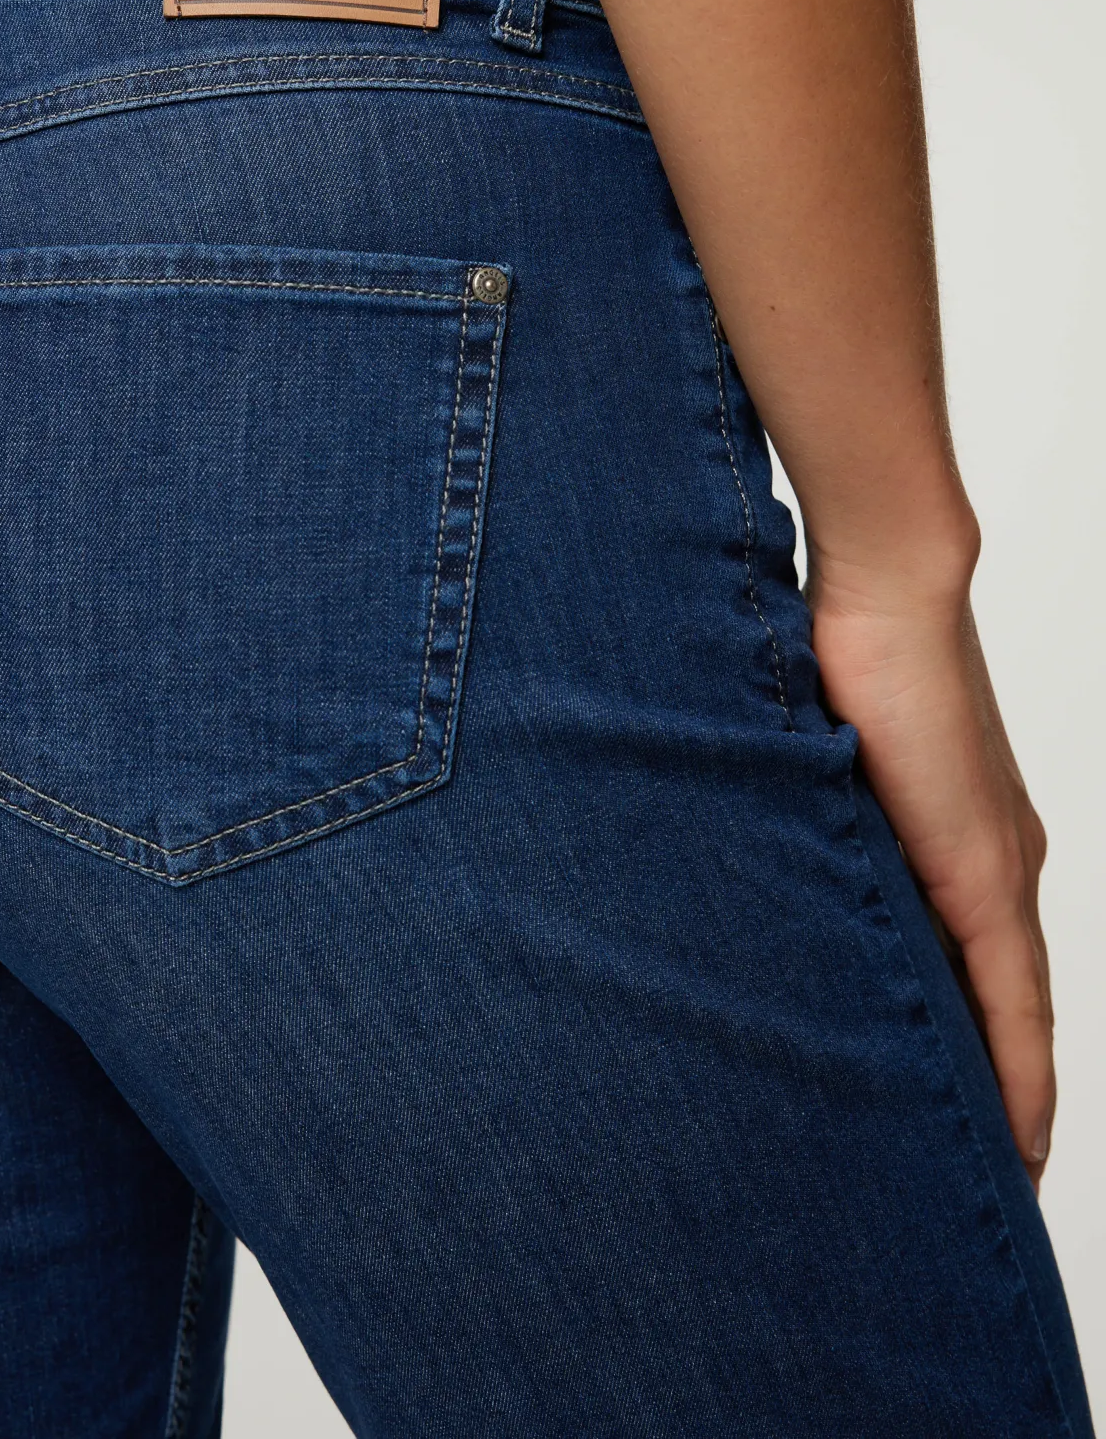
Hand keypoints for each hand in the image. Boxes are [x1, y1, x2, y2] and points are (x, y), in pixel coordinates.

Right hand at [808, 544, 1053, 1187]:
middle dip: (991, 1100)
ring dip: (1007, 1103)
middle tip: (970, 1182)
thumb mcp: (819, 771)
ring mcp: (1000, 876)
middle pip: (1006, 1015)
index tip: (959, 1128)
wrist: (885, 596)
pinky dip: (1020, 1077)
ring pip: (1017, 1022)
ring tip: (990, 1181)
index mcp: (962, 849)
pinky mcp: (988, 878)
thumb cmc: (839, 658)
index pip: (982, 978)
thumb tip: (758, 865)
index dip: (980, 1058)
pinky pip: (1015, 1006)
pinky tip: (1017, 1141)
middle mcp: (998, 870)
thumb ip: (811, 828)